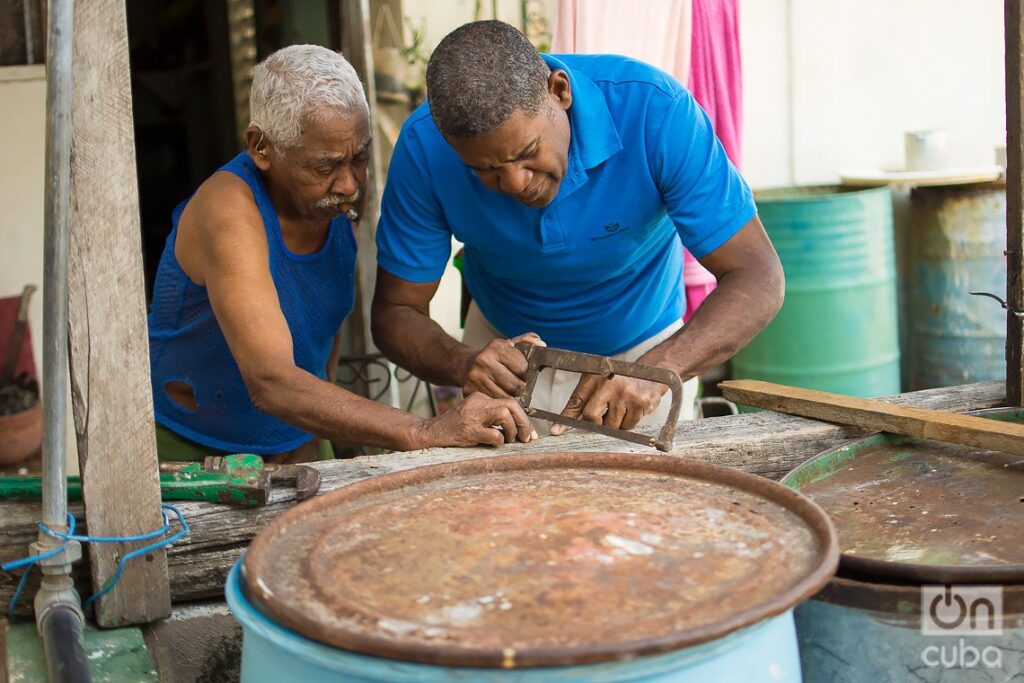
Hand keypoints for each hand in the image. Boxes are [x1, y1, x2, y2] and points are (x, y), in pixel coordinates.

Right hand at [417, 392, 536, 447]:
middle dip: (523, 422)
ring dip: (512, 430)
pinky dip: (499, 441)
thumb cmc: (454, 429)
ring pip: (505, 414)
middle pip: (510, 405)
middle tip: (526, 438)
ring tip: (508, 440)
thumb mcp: (473, 416)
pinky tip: (493, 444)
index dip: (522, 417)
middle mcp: (477, 403)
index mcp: (480, 398)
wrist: (429, 433)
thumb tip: (520, 430)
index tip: (528, 433)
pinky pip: (494, 434)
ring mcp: (473, 416)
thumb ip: (493, 418)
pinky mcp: (469, 430)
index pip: (509, 402)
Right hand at [463, 332, 544, 397]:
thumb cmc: (494, 357)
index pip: (522, 368)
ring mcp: (475, 376)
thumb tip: (541, 344)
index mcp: (497, 346)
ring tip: (508, 391)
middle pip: (514, 385)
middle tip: (517, 385)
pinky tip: (498, 394)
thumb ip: (527, 342)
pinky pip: (494, 402)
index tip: (522, 373)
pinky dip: (499, 402)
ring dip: (511, 397)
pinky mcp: (470, 389)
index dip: (525, 373)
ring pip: (505, 396)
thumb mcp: (510, 346)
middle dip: (520, 387)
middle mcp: (484, 359)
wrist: (466, 366)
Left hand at [550, 374, 666, 434]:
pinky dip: (628, 423)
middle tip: (603, 418)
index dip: (565, 419)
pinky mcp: (640, 403)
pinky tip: (631, 409)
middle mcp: (609, 384)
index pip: (575, 401)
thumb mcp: (597, 385)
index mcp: (594, 377)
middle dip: (596, 423)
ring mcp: (625, 394)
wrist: (650, 376)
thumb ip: (579, 404)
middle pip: (591, 417)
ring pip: (611, 425)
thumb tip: (558, 428)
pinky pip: (628, 426)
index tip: (556, 431)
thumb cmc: (618, 382)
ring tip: (621, 408)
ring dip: (614, 423)